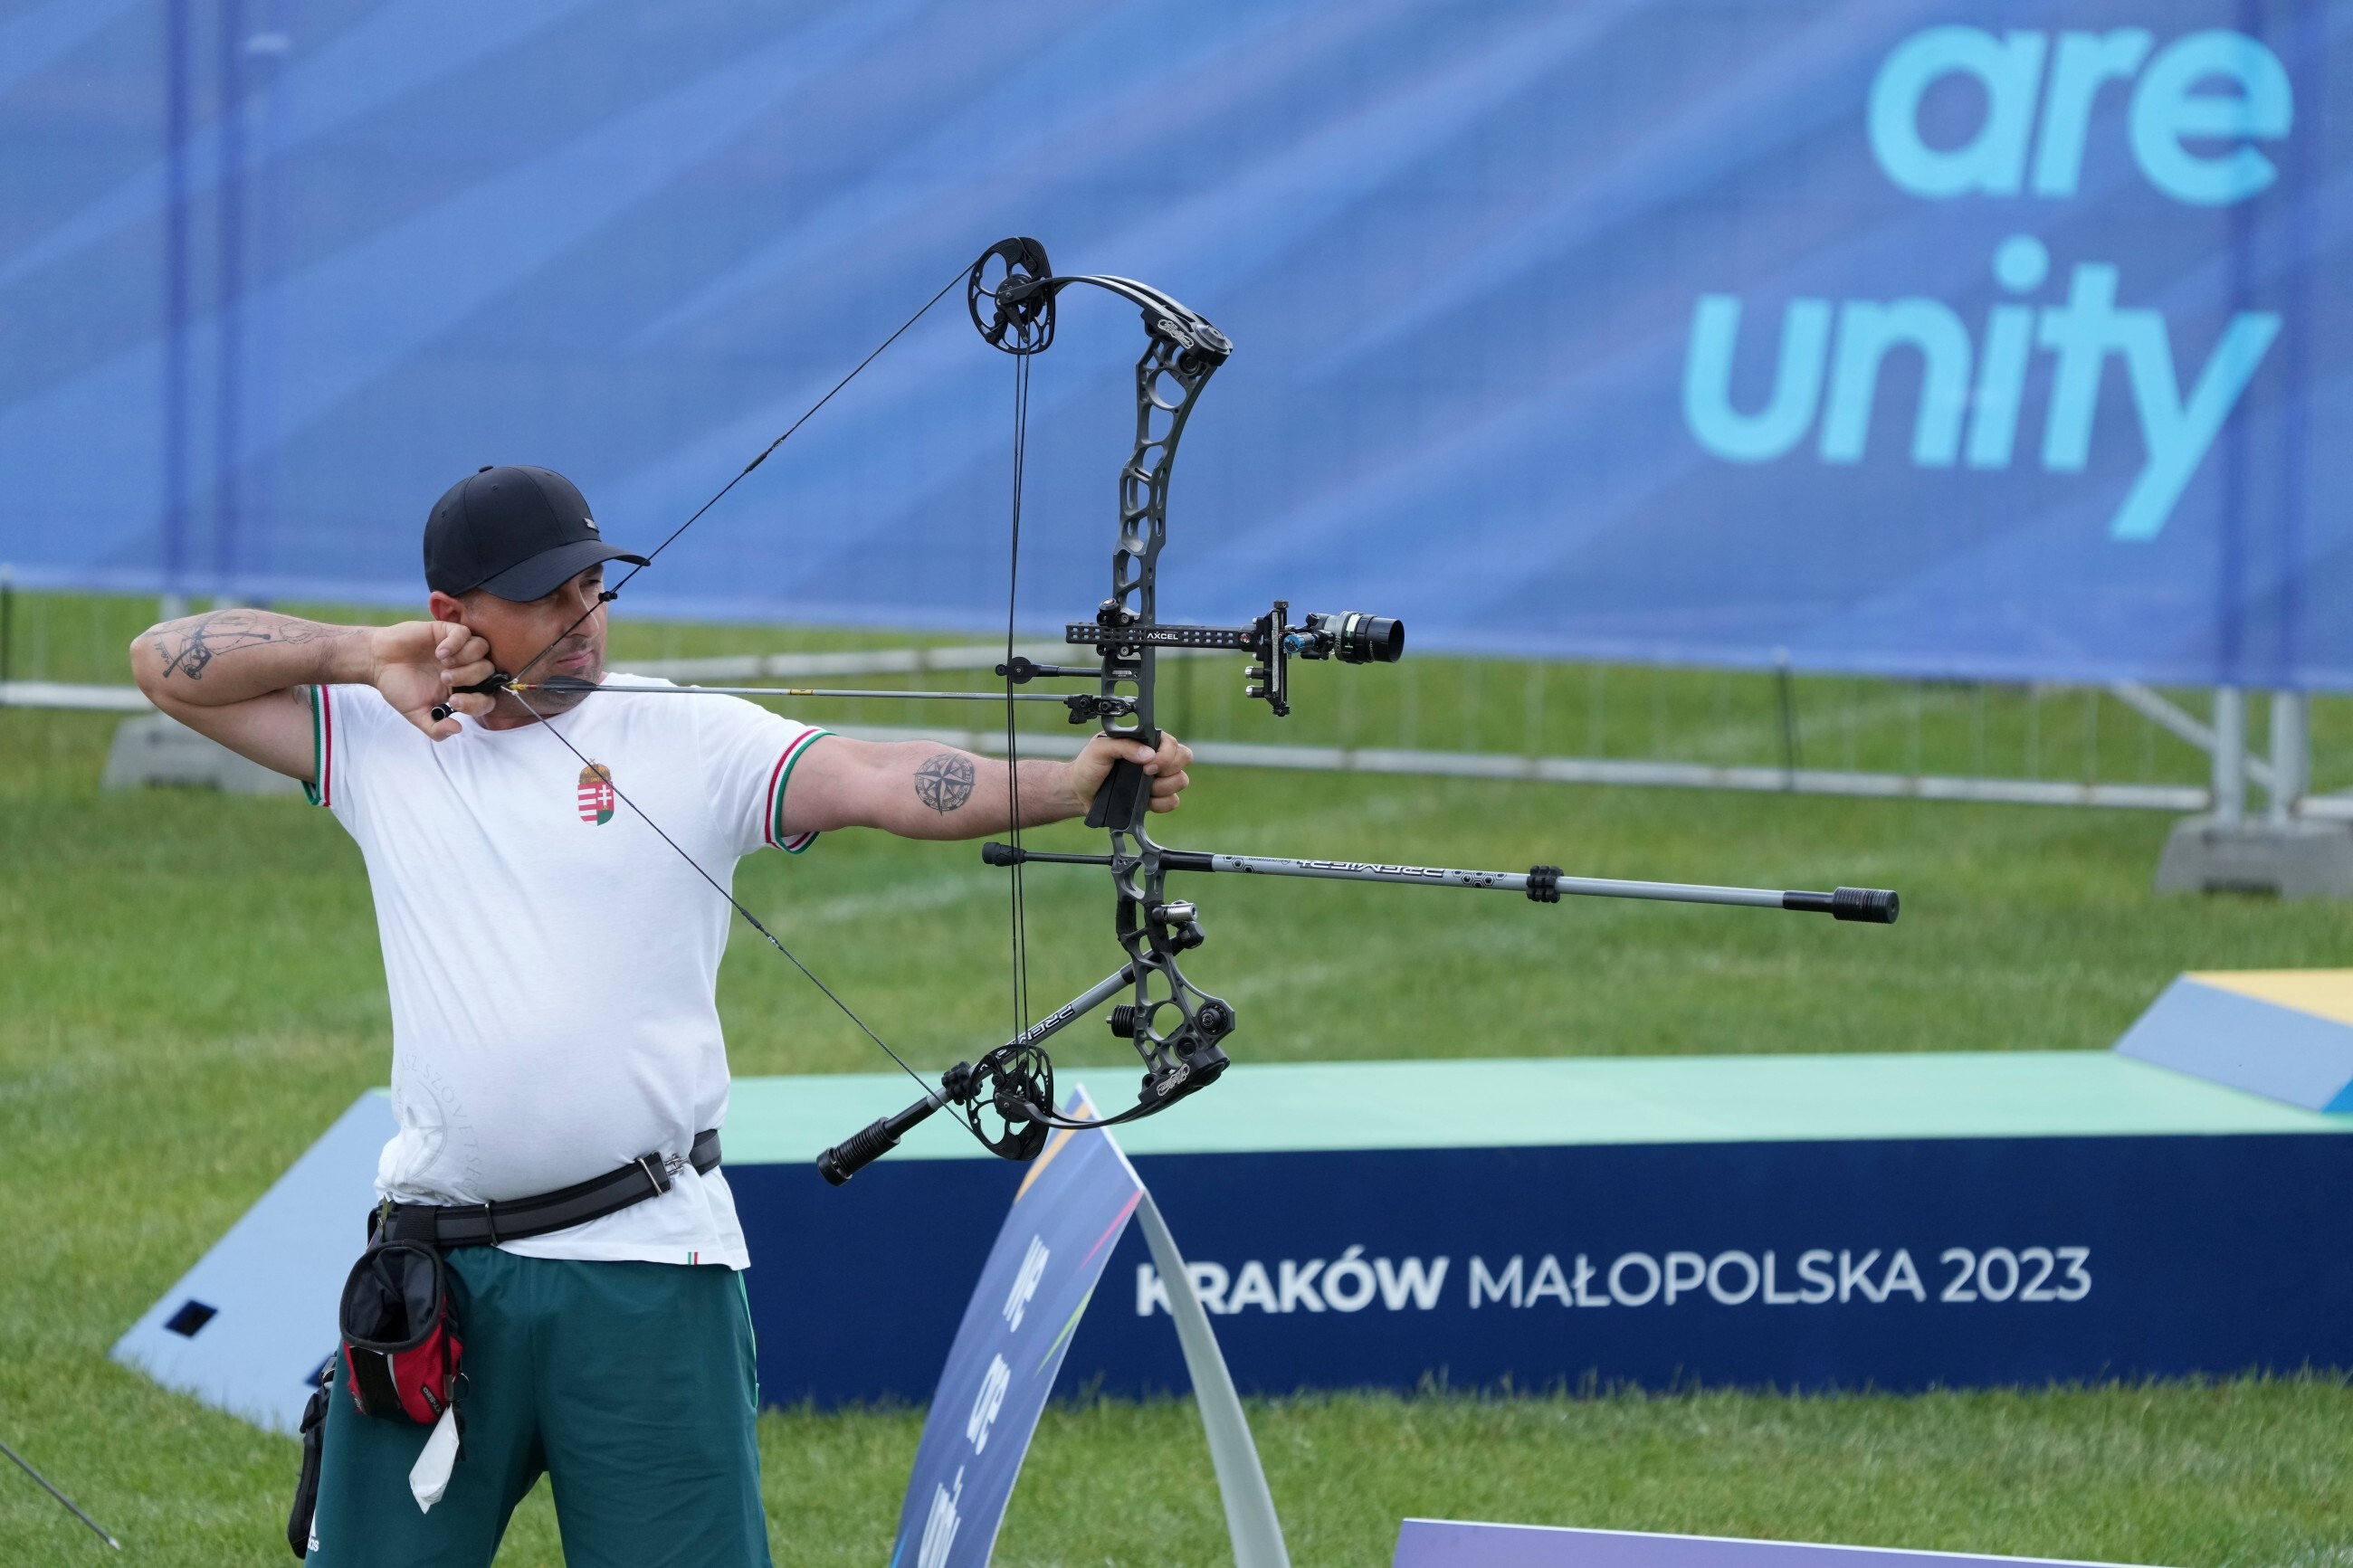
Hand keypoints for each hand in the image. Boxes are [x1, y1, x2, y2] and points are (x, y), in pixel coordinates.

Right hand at [368, 621, 495, 739]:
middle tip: (445, 678)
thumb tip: (458, 729)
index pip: (486, 698)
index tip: (454, 702)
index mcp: (461, 690)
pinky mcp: (446, 632)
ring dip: (467, 658)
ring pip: (482, 649)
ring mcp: (457, 649)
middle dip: (469, 677)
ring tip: (444, 664)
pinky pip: (465, 632)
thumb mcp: (416, 714)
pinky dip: (456, 642)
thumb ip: (435, 728)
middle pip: (488, 671)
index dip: (477, 703)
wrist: (377, 662)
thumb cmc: (398, 687)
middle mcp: (464, 668)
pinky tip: (439, 651)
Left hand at [1070, 731, 1193, 813]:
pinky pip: (1172, 802)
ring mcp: (1156, 779)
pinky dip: (1161, 803)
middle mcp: (1154, 758)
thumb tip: (1149, 755)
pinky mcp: (1154, 799)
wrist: (1078, 793)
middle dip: (1168, 770)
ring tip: (1142, 789)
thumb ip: (1124, 745)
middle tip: (1145, 774)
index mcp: (1144, 742)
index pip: (1172, 743)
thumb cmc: (1087, 767)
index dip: (1166, 755)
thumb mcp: (1100, 748)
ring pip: (1181, 781)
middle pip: (1184, 759)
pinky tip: (1145, 801)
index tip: (1148, 764)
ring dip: (1163, 788)